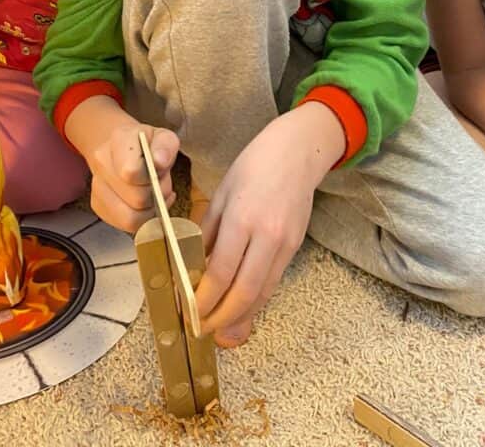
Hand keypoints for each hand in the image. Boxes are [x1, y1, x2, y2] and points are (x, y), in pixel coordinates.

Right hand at [88, 121, 179, 232]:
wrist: (120, 147)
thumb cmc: (147, 145)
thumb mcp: (164, 137)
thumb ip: (166, 146)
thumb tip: (159, 162)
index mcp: (120, 140)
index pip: (131, 172)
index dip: (152, 179)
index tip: (159, 172)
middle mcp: (102, 161)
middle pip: (136, 199)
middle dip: (157, 197)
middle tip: (160, 186)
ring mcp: (96, 186)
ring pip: (129, 219)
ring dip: (149, 212)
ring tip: (154, 198)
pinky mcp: (97, 205)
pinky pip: (123, 225)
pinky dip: (140, 219)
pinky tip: (144, 205)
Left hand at [195, 102, 344, 344]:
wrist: (297, 152)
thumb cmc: (253, 166)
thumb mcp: (220, 193)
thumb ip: (207, 231)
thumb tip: (191, 265)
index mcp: (241, 217)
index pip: (220, 271)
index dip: (203, 298)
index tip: (188, 311)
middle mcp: (266, 235)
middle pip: (244, 290)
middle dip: (221, 317)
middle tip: (202, 330)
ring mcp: (285, 243)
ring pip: (263, 292)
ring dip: (241, 316)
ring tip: (221, 331)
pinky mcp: (295, 246)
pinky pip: (274, 281)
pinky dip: (257, 300)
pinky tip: (242, 309)